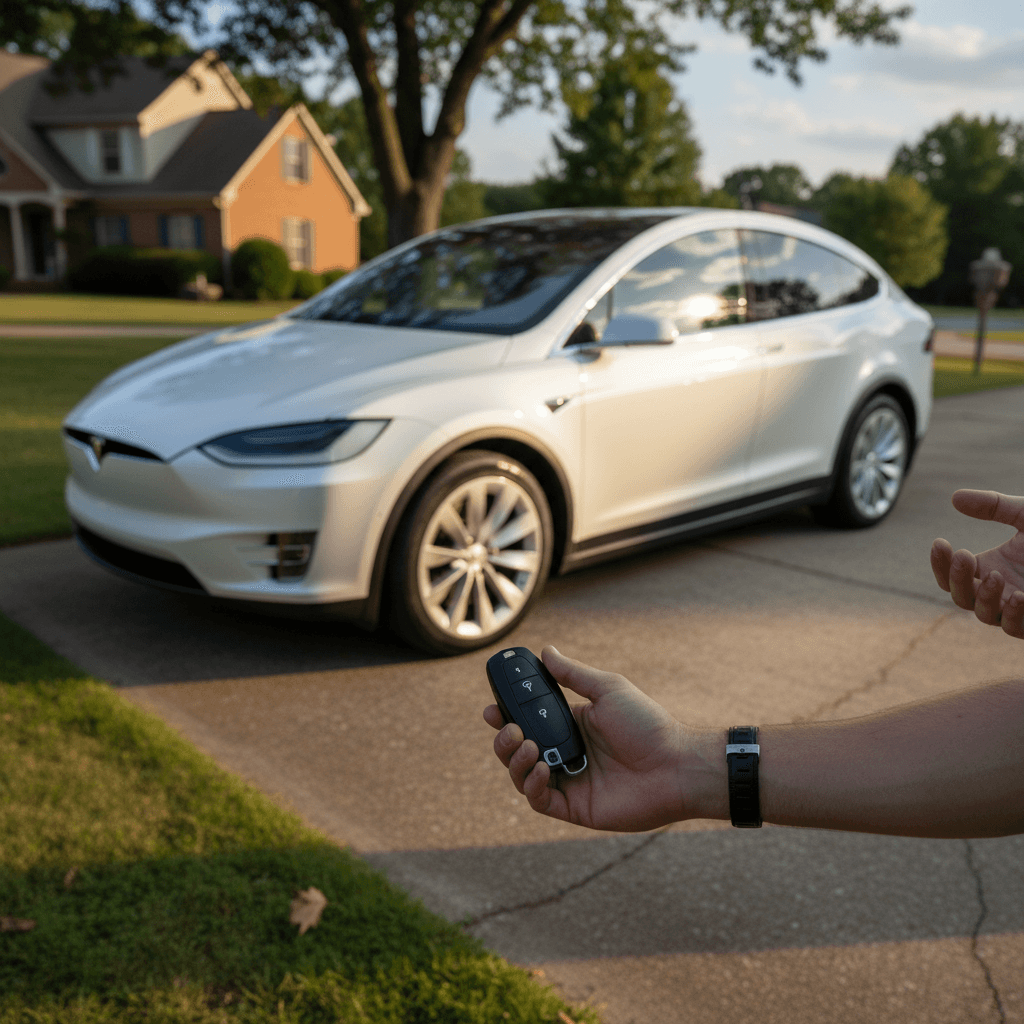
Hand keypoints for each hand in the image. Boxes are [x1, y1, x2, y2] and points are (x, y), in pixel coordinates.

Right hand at [483, 646, 721, 831]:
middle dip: (504, 741)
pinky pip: (539, 801)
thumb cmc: (648, 724)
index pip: (527, 722)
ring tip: (528, 747)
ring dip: (515, 761)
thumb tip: (546, 650)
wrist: (676, 764)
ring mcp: (568, 782)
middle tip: (509, 730)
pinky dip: (532, 785)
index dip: (505, 717)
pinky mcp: (574, 808)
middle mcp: (566, 754)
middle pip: (517, 750)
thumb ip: (573, 674)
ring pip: (522, 776)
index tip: (491, 709)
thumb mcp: (608, 689)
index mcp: (571, 726)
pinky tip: (542, 768)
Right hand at [931, 489, 1023, 638]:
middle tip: (964, 555)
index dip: (941, 563)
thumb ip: (994, 506)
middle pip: (961, 596)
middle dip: (958, 578)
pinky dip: (1013, 613)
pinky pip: (1014, 627)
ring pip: (983, 614)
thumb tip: (954, 498)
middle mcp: (997, 592)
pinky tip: (1017, 595)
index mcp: (988, 569)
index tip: (940, 541)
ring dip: (985, 596)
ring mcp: (1015, 609)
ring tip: (997, 575)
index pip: (951, 575)